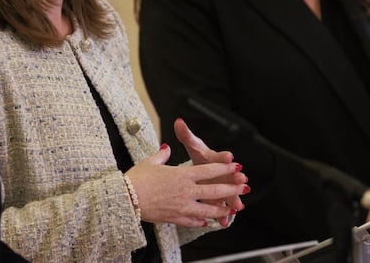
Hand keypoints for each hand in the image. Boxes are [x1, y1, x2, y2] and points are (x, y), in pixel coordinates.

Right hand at [125, 143, 247, 227]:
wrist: (126, 198)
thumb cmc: (137, 178)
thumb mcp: (150, 161)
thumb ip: (162, 155)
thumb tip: (166, 148)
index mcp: (181, 174)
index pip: (209, 170)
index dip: (224, 168)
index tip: (236, 166)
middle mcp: (186, 191)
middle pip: (214, 190)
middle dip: (231, 188)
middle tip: (243, 187)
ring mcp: (182, 206)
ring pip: (208, 209)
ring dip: (222, 209)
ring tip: (232, 208)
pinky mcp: (175, 218)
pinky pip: (193, 220)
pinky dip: (201, 221)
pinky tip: (207, 222)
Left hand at [174, 117, 247, 223]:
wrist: (204, 168)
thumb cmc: (200, 156)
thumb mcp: (192, 145)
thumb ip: (185, 134)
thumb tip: (178, 121)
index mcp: (213, 158)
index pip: (220, 155)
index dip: (224, 156)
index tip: (229, 156)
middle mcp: (221, 172)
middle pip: (229, 175)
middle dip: (235, 176)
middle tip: (241, 177)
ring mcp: (221, 186)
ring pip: (229, 193)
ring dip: (234, 198)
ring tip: (238, 205)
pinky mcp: (219, 198)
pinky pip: (221, 207)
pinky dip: (223, 214)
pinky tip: (223, 221)